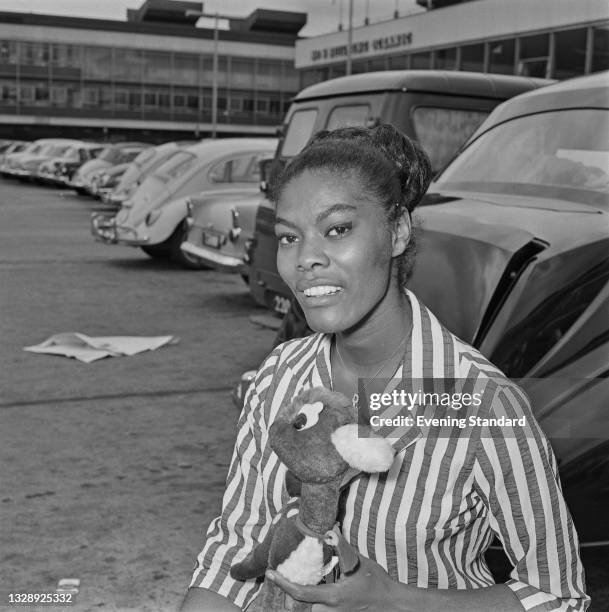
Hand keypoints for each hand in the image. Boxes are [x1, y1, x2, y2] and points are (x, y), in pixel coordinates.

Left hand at [265, 554, 408, 611]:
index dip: (283, 583)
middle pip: (300, 606)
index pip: (301, 592)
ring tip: (294, 580)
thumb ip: (342, 546)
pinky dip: (312, 599)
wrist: (392, 604)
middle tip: (282, 576)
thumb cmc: (376, 582)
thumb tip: (330, 528)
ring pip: (309, 609)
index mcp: (333, 597)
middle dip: (290, 593)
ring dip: (302, 596)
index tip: (270, 573)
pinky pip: (319, 609)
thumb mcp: (358, 562)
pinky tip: (314, 585)